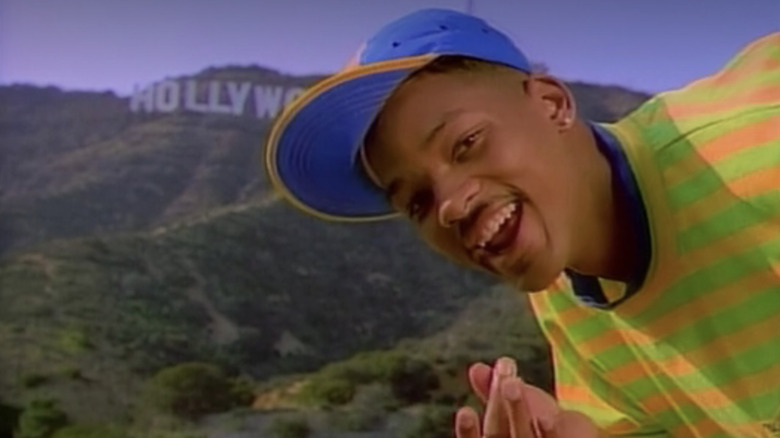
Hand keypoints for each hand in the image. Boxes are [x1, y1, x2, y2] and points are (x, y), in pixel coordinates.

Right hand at [454, 357, 602, 437]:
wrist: (573, 435)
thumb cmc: (537, 426)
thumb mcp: (514, 407)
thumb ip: (494, 391)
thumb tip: (475, 368)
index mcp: (495, 437)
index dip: (467, 432)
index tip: (465, 412)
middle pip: (496, 435)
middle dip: (497, 407)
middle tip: (503, 374)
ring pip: (522, 437)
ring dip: (516, 413)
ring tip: (513, 383)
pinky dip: (548, 434)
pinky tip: (545, 417)